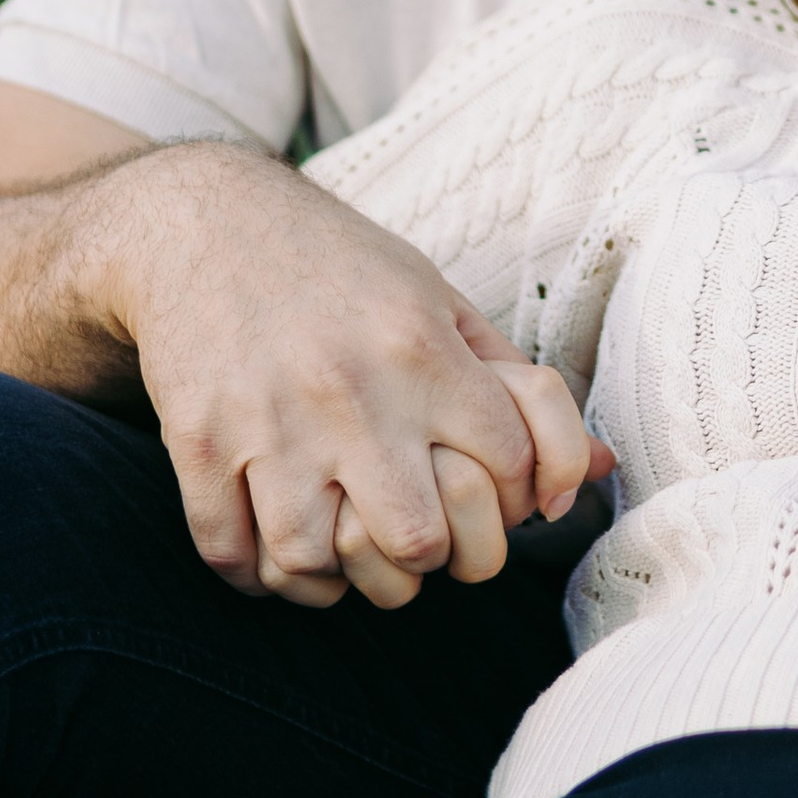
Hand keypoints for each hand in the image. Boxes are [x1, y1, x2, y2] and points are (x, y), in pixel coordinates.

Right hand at [79, 143, 609, 608]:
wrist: (203, 221)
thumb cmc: (341, 268)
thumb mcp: (440, 301)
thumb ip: (519, 390)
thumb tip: (600, 470)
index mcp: (422, 349)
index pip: (509, 470)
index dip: (516, 499)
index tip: (494, 496)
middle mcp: (351, 391)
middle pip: (418, 539)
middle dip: (428, 556)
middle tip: (417, 539)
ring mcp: (266, 422)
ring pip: (315, 561)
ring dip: (337, 576)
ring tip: (346, 555)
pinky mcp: (197, 440)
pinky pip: (230, 554)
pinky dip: (258, 575)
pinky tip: (277, 552)